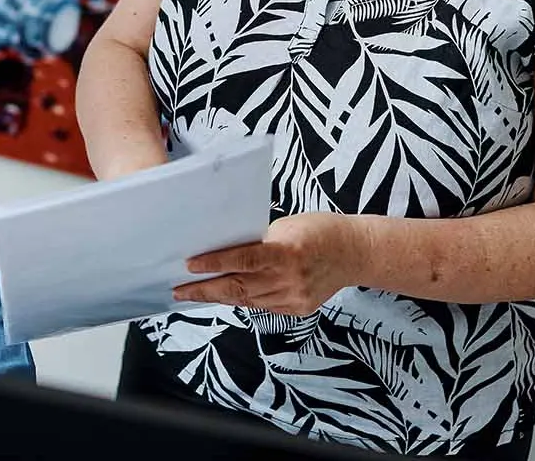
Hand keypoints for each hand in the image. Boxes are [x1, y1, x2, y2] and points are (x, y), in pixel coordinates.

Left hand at [172, 213, 366, 315]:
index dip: (214, 264)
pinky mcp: (298, 308)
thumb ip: (257, 242)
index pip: (242, 260)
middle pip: (239, 287)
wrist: (355, 252)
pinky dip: (242, 300)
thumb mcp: (285, 226)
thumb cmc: (318, 230)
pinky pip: (262, 306)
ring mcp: (294, 298)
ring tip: (194, 293)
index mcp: (286, 253)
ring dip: (219, 296)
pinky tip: (224, 295)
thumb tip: (223, 250)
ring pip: (247, 300)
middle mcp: (290, 279)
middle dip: (204, 289)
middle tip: (178, 290)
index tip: (189, 265)